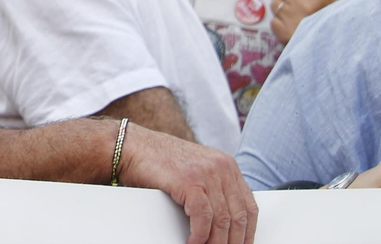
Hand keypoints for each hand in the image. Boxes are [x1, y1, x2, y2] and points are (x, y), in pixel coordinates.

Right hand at [114, 123, 256, 243]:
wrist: (131, 146)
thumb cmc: (158, 161)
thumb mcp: (196, 170)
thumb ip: (214, 188)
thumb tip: (226, 222)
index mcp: (227, 165)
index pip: (249, 206)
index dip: (248, 232)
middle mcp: (221, 167)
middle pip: (239, 216)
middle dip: (233, 241)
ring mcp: (206, 173)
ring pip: (223, 220)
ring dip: (216, 243)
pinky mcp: (189, 181)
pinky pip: (203, 218)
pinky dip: (200, 236)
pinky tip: (193, 243)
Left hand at [270, 0, 336, 43]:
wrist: (332, 45)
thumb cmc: (326, 14)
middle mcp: (307, 2)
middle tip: (301, 8)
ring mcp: (296, 18)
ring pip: (274, 3)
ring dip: (283, 11)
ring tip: (298, 19)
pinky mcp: (285, 32)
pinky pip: (273, 21)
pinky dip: (281, 26)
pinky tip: (293, 29)